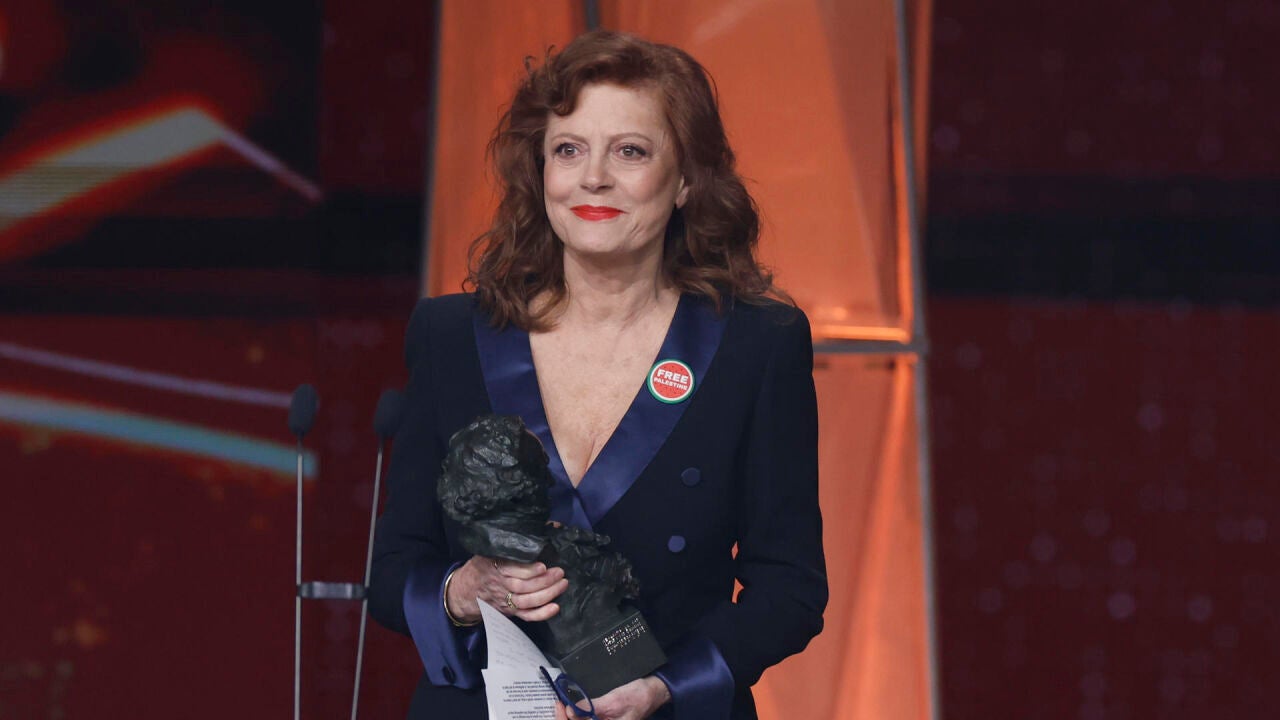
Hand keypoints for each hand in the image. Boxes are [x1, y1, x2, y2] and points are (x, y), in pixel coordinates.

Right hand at [446, 555, 567, 622]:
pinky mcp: (511, 611)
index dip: (528, 570)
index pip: (512, 570)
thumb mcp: (489, 552)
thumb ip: (509, 543)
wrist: (465, 591)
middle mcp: (501, 585)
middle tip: (560, 572)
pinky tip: (555, 608)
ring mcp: (506, 600)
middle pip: (523, 587)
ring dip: (547, 594)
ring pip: (527, 601)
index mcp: (494, 567)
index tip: (543, 565)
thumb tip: (541, 528)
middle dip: (544, 581)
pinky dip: (541, 614)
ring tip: (562, 584)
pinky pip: (527, 616)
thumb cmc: (482, 566)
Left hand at [554, 676, 670, 719]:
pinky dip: (578, 715)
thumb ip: (593, 707)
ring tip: (561, 704)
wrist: (653, 691)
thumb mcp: (614, 700)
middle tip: (558, 703)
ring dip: (570, 717)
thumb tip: (571, 710)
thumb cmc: (638, 696)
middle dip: (566, 719)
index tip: (561, 707)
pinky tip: (571, 707)